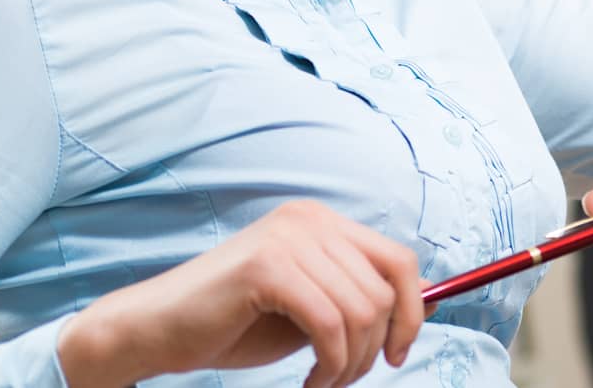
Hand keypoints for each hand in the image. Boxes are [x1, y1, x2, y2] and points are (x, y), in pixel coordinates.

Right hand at [56, 200, 428, 387]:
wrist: (158, 329)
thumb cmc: (234, 322)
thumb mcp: (312, 308)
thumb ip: (361, 297)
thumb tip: (434, 298)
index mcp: (322, 222)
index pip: (399, 260)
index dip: (412, 312)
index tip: (396, 354)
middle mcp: (309, 219)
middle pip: (385, 290)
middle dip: (374, 348)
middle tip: (344, 379)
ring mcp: (288, 238)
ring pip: (361, 310)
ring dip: (350, 363)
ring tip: (324, 381)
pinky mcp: (267, 266)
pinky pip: (329, 323)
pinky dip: (329, 364)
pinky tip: (309, 380)